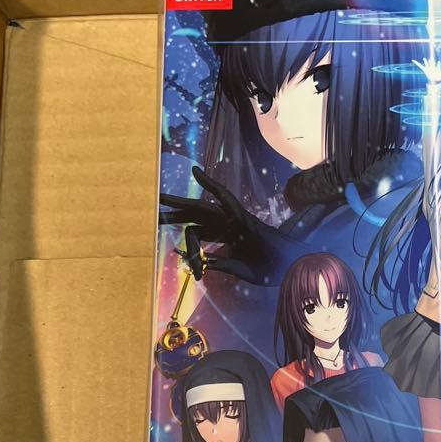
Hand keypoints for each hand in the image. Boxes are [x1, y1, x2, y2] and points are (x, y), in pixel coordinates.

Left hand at [160, 166, 291, 284]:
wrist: (288, 267)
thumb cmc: (268, 269)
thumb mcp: (237, 269)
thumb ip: (221, 264)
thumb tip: (204, 265)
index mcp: (226, 236)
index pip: (198, 229)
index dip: (186, 239)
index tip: (179, 246)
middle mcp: (227, 223)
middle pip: (195, 213)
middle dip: (173, 210)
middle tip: (152, 206)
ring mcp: (233, 218)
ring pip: (202, 204)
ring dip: (180, 200)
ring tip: (159, 194)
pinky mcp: (241, 215)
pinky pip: (225, 196)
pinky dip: (211, 184)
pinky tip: (196, 172)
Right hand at [412, 57, 440, 84]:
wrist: (435, 81)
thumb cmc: (440, 77)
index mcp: (437, 69)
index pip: (438, 66)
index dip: (438, 64)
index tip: (438, 62)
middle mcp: (433, 69)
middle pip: (432, 64)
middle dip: (431, 62)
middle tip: (430, 59)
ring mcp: (428, 69)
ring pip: (427, 65)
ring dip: (426, 62)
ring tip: (425, 59)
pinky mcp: (425, 70)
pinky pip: (419, 66)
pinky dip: (416, 63)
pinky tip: (413, 60)